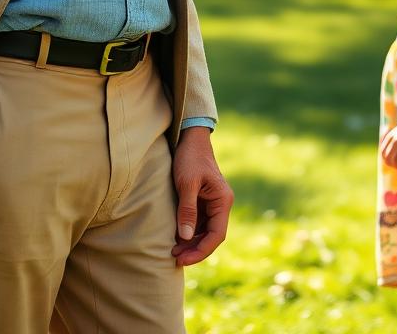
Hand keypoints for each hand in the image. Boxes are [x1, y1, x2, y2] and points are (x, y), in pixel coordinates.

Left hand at [171, 126, 232, 266]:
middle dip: (195, 249)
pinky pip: (199, 223)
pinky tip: (176, 238)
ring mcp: (213, 203)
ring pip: (205, 231)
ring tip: (173, 251)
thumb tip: (185, 236)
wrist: (190, 138)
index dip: (201, 250)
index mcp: (223, 201)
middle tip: (175, 258)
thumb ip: (187, 210)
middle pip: (212, 236)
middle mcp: (221, 204)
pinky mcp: (203, 201)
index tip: (183, 258)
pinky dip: (189, 233)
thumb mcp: (187, 183)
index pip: (217, 235)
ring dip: (191, 243)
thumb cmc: (190, 157)